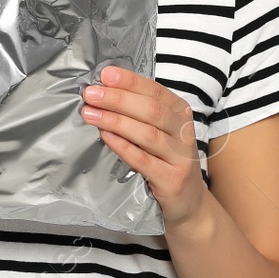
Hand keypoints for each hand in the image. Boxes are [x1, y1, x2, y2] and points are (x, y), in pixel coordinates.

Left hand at [80, 65, 206, 228]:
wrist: (188, 203)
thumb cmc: (165, 160)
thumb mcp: (160, 132)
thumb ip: (138, 113)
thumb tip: (103, 90)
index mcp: (180, 113)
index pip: (155, 91)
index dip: (130, 81)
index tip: (105, 74)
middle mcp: (184, 132)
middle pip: (151, 110)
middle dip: (118, 99)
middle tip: (91, 94)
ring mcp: (180, 157)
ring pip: (148, 134)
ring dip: (116, 121)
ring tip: (90, 113)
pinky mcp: (172, 180)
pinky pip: (143, 160)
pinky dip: (123, 146)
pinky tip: (105, 136)